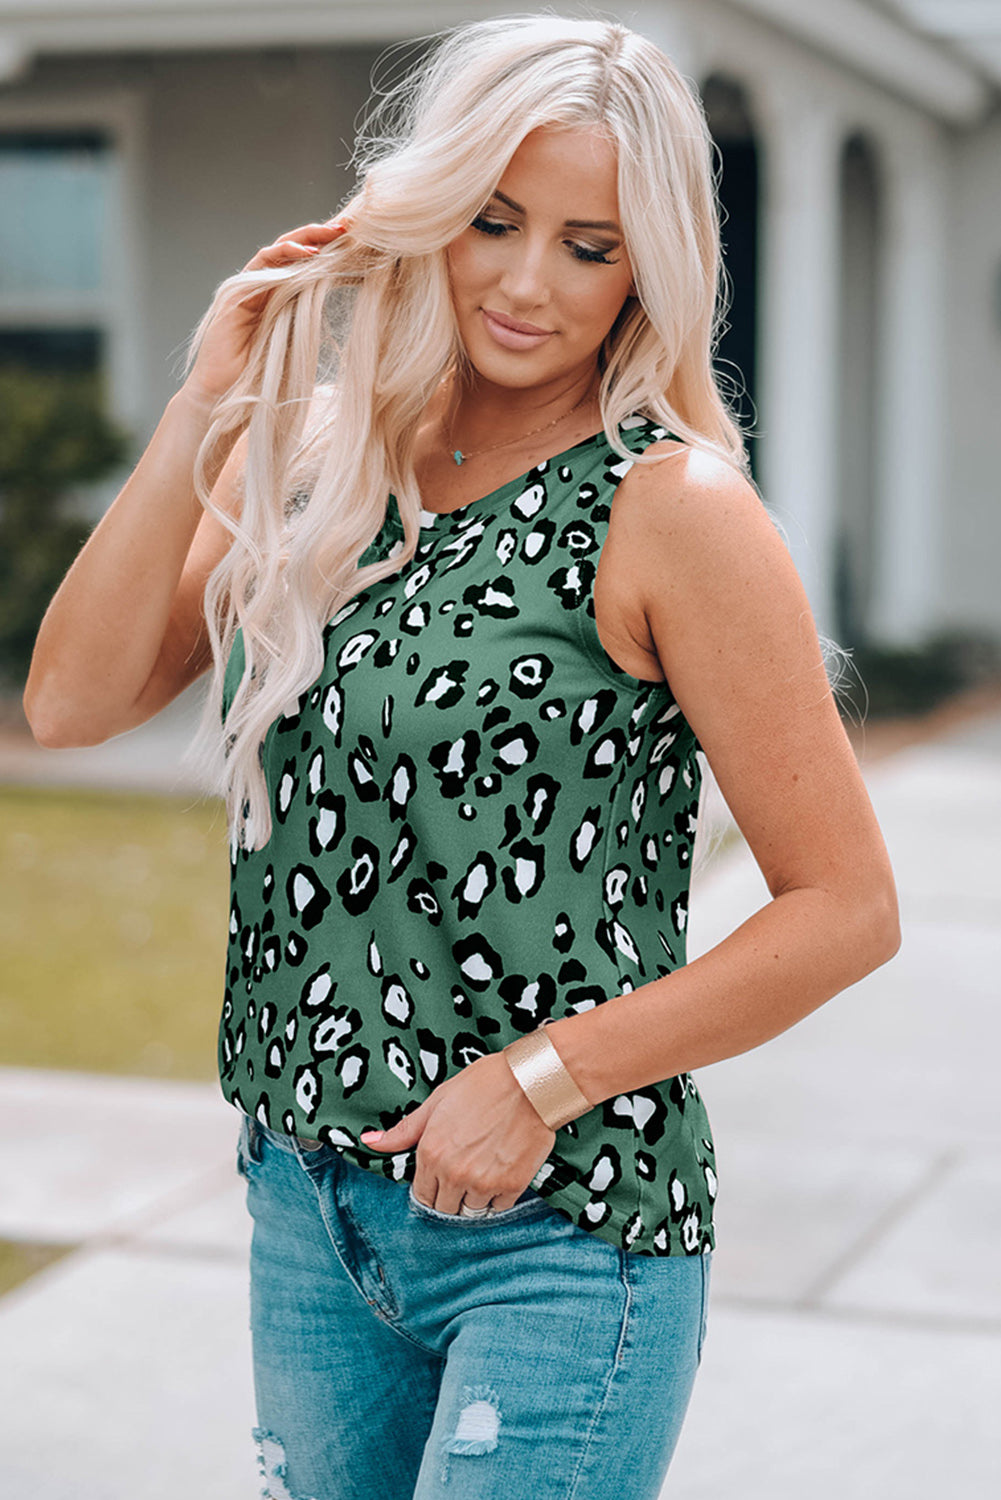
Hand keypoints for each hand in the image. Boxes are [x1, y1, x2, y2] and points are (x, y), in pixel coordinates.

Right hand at [182, 218, 349, 409]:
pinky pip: (262, 265)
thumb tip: (342, 310)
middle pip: (293, 251)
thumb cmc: (261, 380)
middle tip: (350, 229)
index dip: (328, 252)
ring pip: (279, 251)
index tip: (358, 244)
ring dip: (308, 239)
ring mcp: (247, 288)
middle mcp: (261, 288)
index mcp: (277, 298)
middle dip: (321, 236)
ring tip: (334, 234)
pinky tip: (309, 253)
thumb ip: (311, 321)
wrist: (225, 398)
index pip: (304, 265)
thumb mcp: (297, 345)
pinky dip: (285, 255)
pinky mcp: (236, 293)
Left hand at [360, 1050, 555, 1214]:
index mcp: (431, 1153)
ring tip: (484, 1171)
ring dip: (475, 1198)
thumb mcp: (437, 1102)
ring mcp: (483, 1183)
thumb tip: (369, 1142)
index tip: (440, 1179)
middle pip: (445, 1209)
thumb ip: (404, 1130)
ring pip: (472, 1211)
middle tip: (464, 1174)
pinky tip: (502, 1172)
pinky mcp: (511, 1185)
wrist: (530, 1082)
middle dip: (451, 1196)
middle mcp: (454, 1173)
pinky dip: (498, 1196)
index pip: (422, 1195)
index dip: (431, 1188)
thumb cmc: (483, 1085)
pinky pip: (499, 1207)